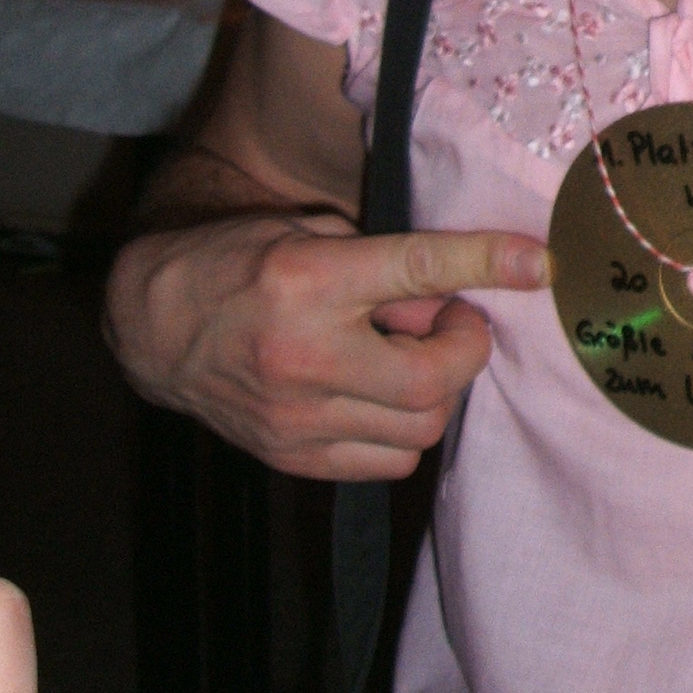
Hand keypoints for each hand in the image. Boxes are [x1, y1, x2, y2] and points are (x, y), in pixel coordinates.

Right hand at [104, 212, 548, 478]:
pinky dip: (404, 428)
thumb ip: (383, 260)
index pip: (422, 270)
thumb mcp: (308, 230)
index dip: (489, 262)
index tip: (539, 264)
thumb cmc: (237, 261)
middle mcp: (303, 355)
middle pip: (435, 377)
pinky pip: (388, 462)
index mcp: (308, 279)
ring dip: (436, 389)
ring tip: (407, 356)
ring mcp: (295, 418)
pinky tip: (382, 393)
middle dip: (464, 347)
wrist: (152, 325)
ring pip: (421, 428)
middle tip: (449, 322)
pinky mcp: (291, 458)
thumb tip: (452, 295)